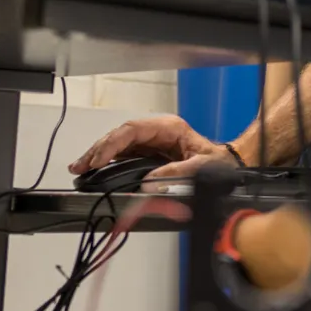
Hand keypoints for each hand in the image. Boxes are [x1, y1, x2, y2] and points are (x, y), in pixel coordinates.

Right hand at [69, 114, 231, 181]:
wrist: (230, 165)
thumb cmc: (220, 161)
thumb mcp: (203, 166)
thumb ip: (177, 173)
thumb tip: (149, 182)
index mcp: (169, 128)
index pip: (133, 130)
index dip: (112, 143)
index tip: (99, 159)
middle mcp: (157, 132)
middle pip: (121, 135)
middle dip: (98, 149)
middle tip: (80, 166)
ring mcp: (152, 142)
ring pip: (119, 144)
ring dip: (99, 155)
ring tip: (80, 168)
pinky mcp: (149, 153)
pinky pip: (124, 154)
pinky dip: (108, 162)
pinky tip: (95, 170)